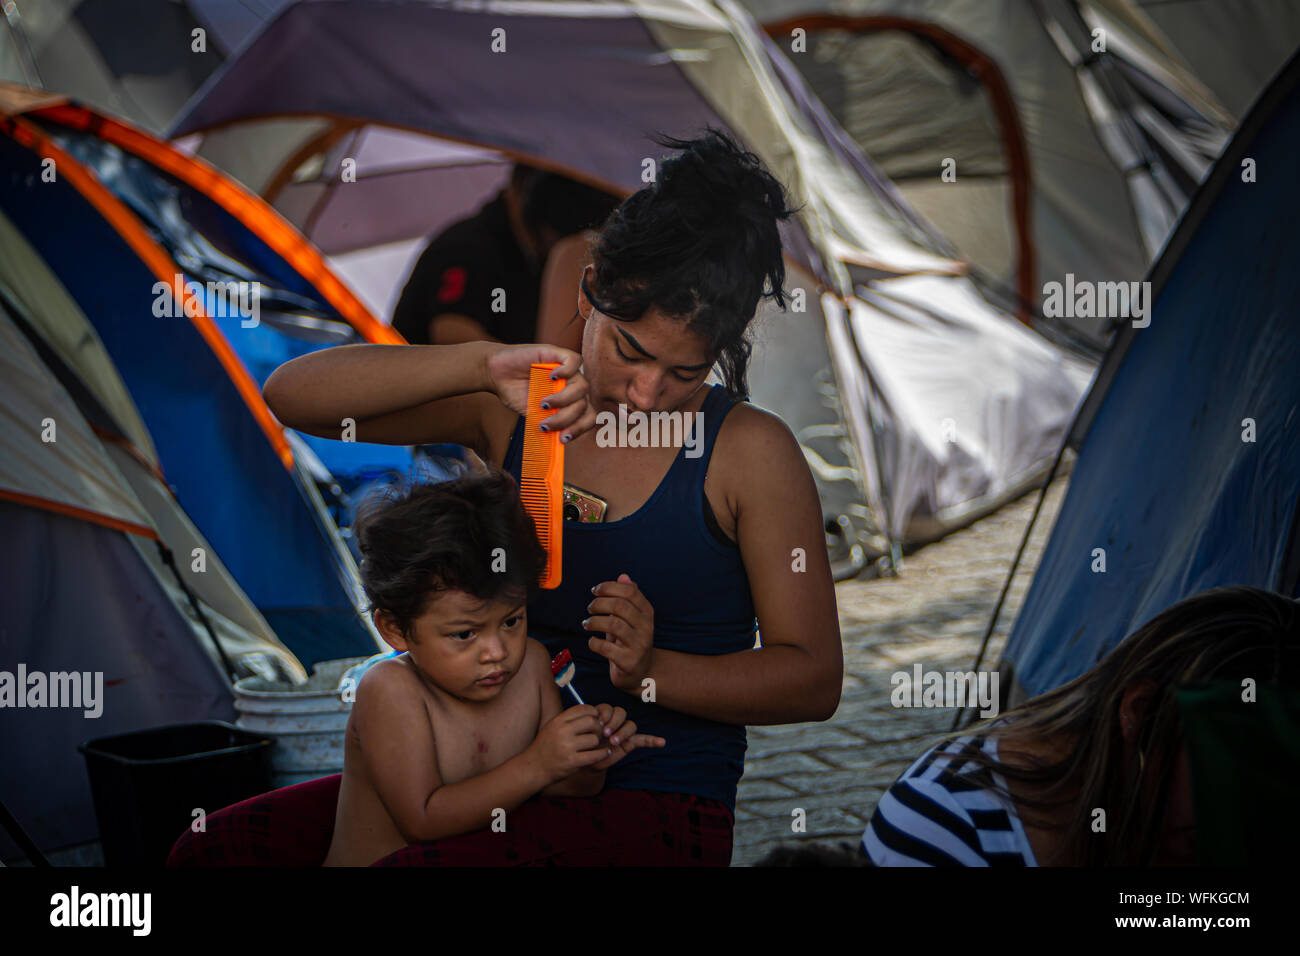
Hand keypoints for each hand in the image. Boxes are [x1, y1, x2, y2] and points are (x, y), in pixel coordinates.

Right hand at [483, 343, 596, 442]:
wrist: (496, 374)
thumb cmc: (516, 394)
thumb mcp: (533, 416)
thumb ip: (548, 426)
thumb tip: (557, 445)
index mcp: (571, 402)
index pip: (588, 416)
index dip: (579, 429)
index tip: (562, 438)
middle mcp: (572, 387)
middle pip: (584, 404)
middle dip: (565, 418)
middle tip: (545, 424)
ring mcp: (568, 371)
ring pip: (582, 386)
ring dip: (563, 400)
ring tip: (543, 404)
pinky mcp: (559, 354)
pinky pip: (575, 361)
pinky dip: (567, 371)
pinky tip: (551, 377)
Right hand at [527, 705, 609, 782]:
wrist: (534, 767)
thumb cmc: (546, 746)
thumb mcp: (552, 727)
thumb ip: (568, 719)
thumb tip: (592, 713)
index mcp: (558, 721)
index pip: (582, 709)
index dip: (593, 712)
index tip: (597, 718)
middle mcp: (562, 732)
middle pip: (591, 722)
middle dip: (598, 727)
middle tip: (598, 733)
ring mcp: (567, 747)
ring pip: (594, 739)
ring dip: (598, 743)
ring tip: (596, 746)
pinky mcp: (572, 762)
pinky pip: (595, 755)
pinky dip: (603, 754)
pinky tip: (605, 753)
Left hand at [585, 574, 654, 693]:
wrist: (640, 673)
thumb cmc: (630, 641)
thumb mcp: (631, 618)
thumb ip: (628, 598)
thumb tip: (623, 576)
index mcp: (647, 613)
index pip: (630, 592)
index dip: (609, 587)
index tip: (595, 590)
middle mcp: (646, 627)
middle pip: (621, 606)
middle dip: (599, 604)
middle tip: (589, 609)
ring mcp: (639, 645)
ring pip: (614, 625)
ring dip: (594, 622)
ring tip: (587, 624)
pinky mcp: (628, 661)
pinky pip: (606, 648)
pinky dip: (594, 643)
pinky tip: (592, 641)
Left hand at [586, 702, 665, 770]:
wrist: (585, 761)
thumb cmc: (581, 746)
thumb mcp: (581, 733)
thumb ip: (587, 725)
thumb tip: (590, 718)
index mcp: (603, 716)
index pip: (608, 708)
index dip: (604, 713)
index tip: (597, 722)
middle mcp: (614, 722)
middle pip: (620, 713)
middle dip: (614, 721)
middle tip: (605, 733)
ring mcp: (623, 732)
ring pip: (630, 725)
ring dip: (623, 732)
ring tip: (613, 741)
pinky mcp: (631, 742)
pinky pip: (643, 739)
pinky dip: (652, 740)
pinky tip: (661, 742)